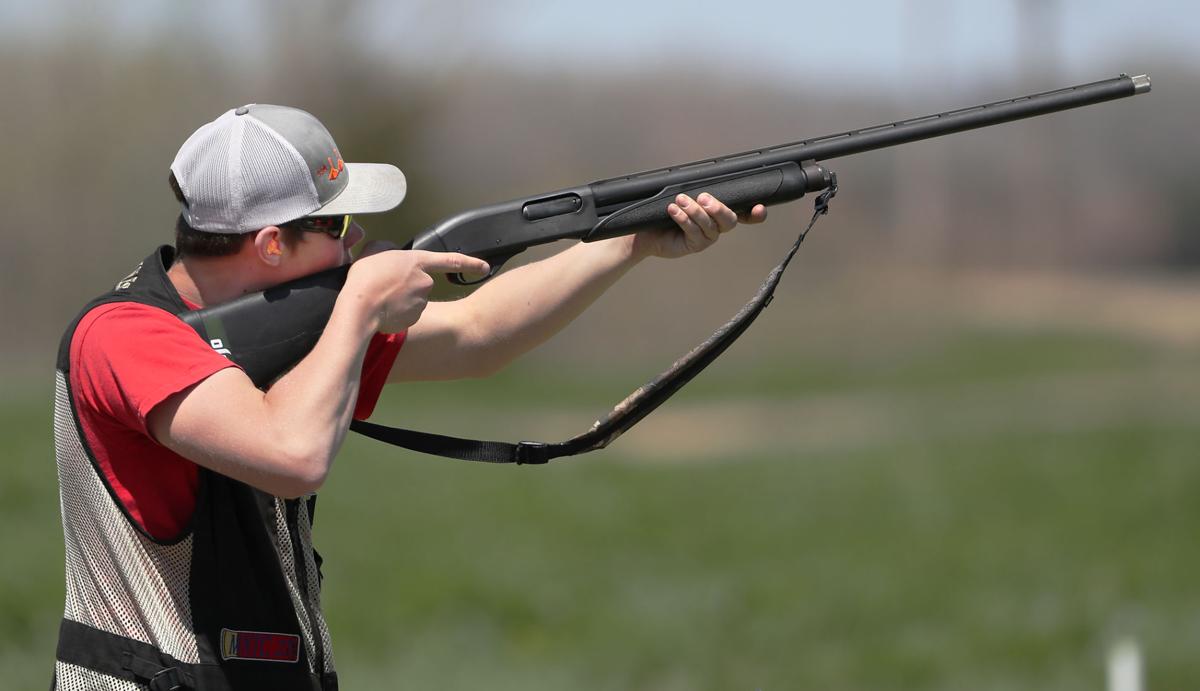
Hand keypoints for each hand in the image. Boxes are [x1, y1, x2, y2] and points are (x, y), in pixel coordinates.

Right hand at [346, 242, 489, 332]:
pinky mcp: (413, 319)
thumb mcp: (374, 250)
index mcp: (418, 262)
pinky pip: (407, 314)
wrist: (360, 307)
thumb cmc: (366, 277)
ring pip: (413, 299)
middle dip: (406, 285)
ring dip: (400, 299)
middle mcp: (425, 282)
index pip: (451, 261)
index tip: (484, 267)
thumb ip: (388, 249)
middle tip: (384, 286)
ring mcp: (421, 302)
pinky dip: (396, 312)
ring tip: (379, 297)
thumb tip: (391, 254)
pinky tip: (382, 309)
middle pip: (421, 282)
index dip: (470, 263)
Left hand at [631, 192, 767, 259]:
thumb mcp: (682, 196)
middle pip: (729, 220)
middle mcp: (716, 226)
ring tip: (680, 201)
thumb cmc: (665, 211)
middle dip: (718, 208)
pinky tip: (673, 210)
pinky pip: (693, 232)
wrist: (645, 230)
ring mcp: (706, 238)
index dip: (754, 213)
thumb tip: (703, 182)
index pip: (743, 213)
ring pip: (709, 226)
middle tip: (703, 197)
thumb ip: (697, 190)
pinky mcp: (694, 246)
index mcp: (718, 213)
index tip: (759, 208)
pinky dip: (684, 219)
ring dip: (694, 211)